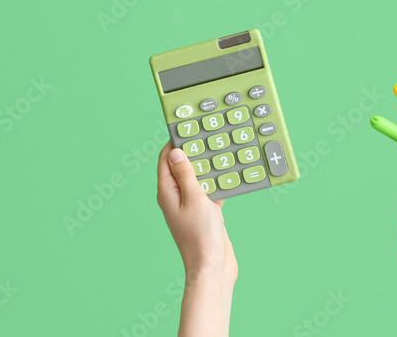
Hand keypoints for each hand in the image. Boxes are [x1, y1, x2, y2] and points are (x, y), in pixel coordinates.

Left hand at [156, 143, 235, 336]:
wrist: (212, 268)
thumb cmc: (201, 236)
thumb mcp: (194, 199)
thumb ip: (186, 175)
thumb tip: (175, 152)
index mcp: (167, 192)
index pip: (166, 160)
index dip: (174, 142)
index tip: (186, 127)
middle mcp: (175, 197)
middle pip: (182, 167)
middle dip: (193, 152)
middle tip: (207, 135)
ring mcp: (190, 206)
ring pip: (198, 178)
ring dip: (208, 167)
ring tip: (220, 150)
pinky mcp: (204, 214)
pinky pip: (209, 192)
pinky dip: (218, 183)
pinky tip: (230, 175)